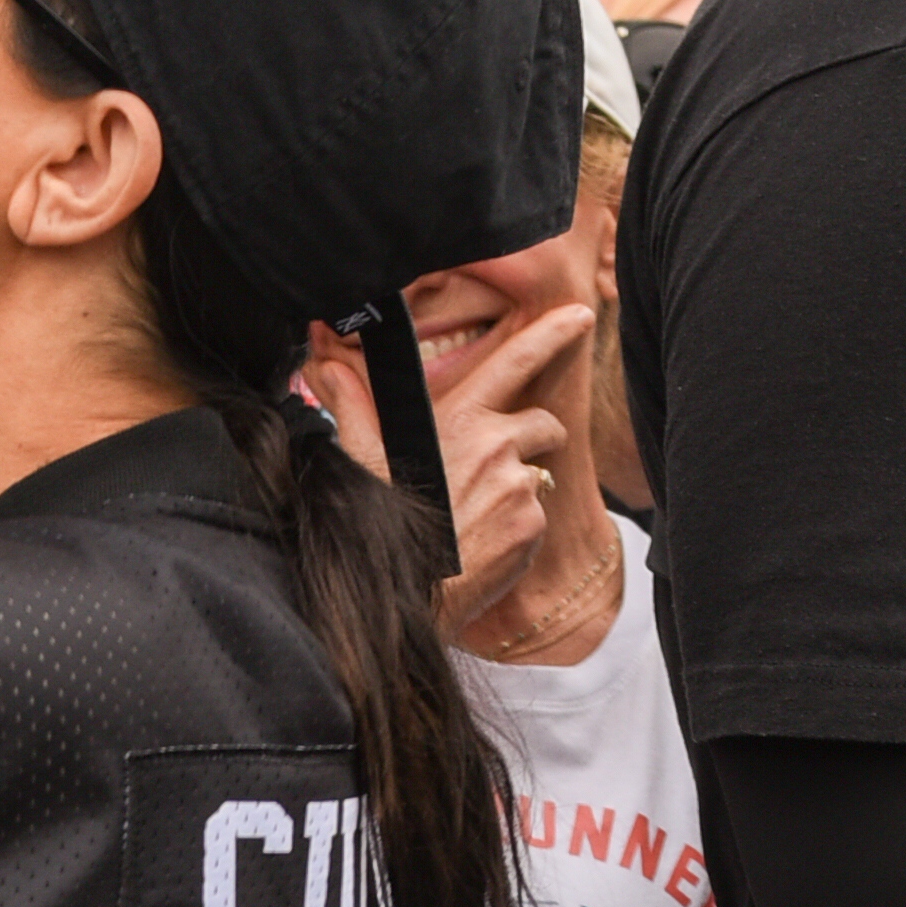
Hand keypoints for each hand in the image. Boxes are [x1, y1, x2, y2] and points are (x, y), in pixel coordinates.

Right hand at [303, 301, 591, 620]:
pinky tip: (483, 542)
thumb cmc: (380, 521)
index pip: (516, 360)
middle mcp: (497, 445)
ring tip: (478, 514)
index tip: (582, 313)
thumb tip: (323, 363)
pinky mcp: (530, 525)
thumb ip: (351, 405)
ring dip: (519, 486)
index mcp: (460, 418)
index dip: (553, 332)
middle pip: (544, 423)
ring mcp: (519, 487)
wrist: (407, 593)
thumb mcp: (361, 459)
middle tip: (497, 467)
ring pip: (539, 473)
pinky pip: (536, 516)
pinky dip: (518, 526)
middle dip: (533, 437)